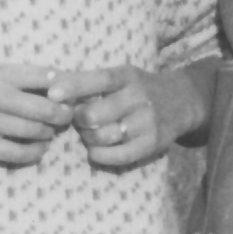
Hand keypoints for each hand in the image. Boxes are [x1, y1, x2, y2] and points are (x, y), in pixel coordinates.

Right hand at [0, 66, 78, 166]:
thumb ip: (15, 76)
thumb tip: (56, 82)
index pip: (49, 77)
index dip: (67, 88)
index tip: (68, 95)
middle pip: (49, 107)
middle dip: (64, 115)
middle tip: (64, 118)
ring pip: (37, 131)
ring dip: (49, 134)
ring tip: (47, 133)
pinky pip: (18, 153)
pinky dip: (35, 153)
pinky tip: (37, 150)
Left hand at [55, 65, 208, 169]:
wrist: (181, 102)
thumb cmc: (137, 89)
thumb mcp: (120, 76)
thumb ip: (89, 81)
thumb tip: (51, 84)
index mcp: (127, 76)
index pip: (99, 79)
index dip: (74, 86)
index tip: (52, 93)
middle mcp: (138, 97)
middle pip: (94, 114)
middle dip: (79, 119)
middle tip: (80, 120)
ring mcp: (146, 122)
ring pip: (102, 137)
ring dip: (88, 138)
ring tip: (91, 133)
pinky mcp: (151, 144)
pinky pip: (116, 157)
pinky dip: (99, 155)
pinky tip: (96, 150)